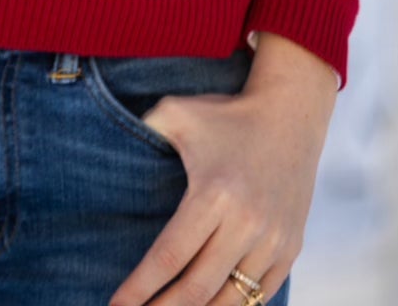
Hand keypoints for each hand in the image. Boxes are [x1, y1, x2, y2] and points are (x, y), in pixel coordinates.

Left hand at [106, 32, 338, 305]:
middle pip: (196, 290)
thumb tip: (106, 144)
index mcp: (214, 194)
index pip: (168, 258)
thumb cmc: (225, 116)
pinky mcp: (290, 250)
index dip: (139, 289)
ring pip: (229, 301)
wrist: (290, 114)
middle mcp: (246, 223)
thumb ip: (145, 129)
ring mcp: (272, 241)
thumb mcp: (178, 112)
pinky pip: (259, 297)